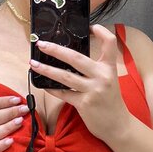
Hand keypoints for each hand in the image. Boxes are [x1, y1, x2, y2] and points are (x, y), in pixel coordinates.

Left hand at [29, 24, 129, 141]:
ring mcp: (93, 91)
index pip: (110, 43)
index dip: (101, 32)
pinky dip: (52, 88)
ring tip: (33, 63)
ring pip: (65, 77)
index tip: (90, 26)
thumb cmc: (112, 101)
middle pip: (76, 58)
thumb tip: (71, 57)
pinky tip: (42, 84)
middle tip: (41, 44)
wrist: (119, 125)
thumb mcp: (109, 80)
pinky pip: (63, 94)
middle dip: (56, 50)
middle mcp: (102, 76)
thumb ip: (95, 69)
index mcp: (110, 68)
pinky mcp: (84, 104)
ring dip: (46, 69)